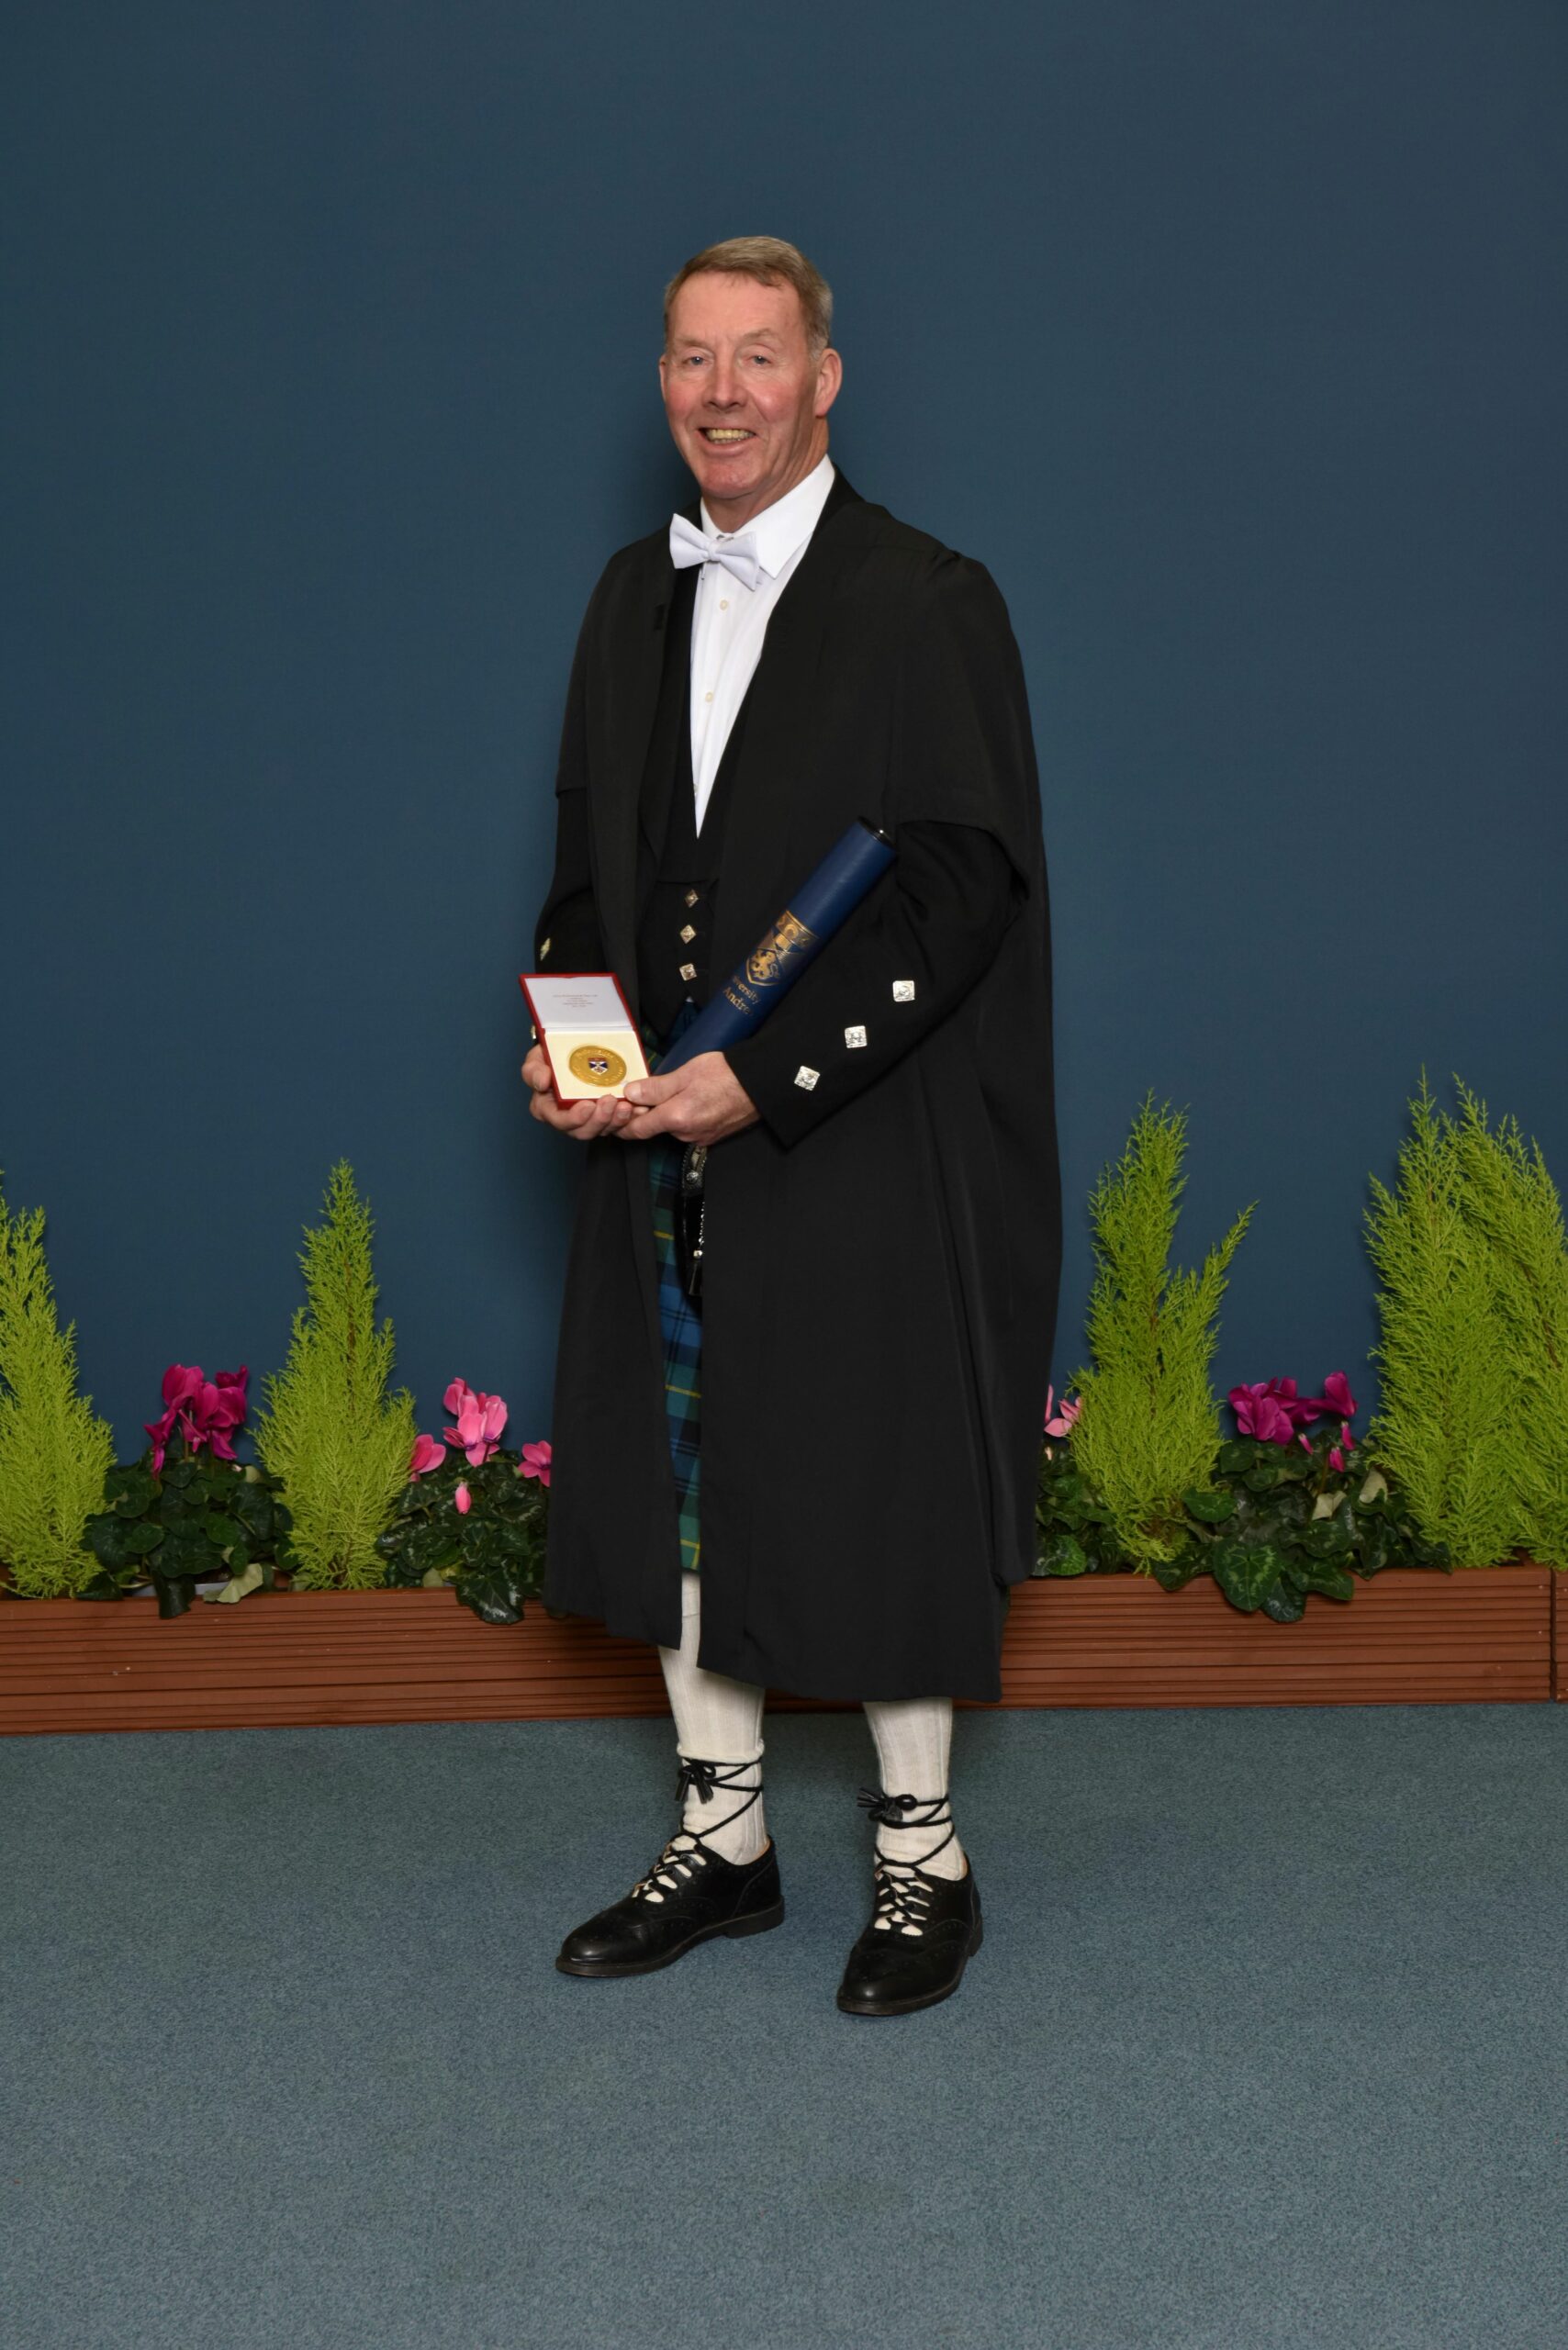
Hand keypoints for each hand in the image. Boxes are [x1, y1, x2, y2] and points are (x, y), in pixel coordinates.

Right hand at [521, 1043, 639, 1139]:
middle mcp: (565, 1118)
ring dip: (614, 1120)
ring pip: (600, 1130)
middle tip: (610, 1102)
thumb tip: (542, 1081)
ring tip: (625, 1106)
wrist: (572, 1052)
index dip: (573, 1118)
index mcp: (546, 1108)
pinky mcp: (604, 1116)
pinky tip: (636, 1109)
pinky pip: (616, 1123)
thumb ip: (534, 1069)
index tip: (587, 1106)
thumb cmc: (550, 1058)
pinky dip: (627, 1118)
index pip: (557, 1120)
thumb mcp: (537, 1058)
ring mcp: (587, 1119)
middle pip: (581, 1130)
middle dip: (598, 1119)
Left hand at [620, 1052, 758, 1145]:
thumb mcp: (685, 1073)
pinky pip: (689, 1127)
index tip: (615, 1114)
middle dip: (647, 1112)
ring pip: (673, 1127)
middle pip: (655, 1127)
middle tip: (643, 1091)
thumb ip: (656, 1087)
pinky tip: (691, 1098)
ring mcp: (700, 1137)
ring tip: (672, 1090)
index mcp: (676, 1118)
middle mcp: (686, 1134)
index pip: (637, 1130)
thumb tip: (631, 1093)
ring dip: (667, 1113)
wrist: (761, 1085)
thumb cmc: (727, 1075)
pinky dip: (684, 1116)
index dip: (622, 1124)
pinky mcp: (712, 1136)